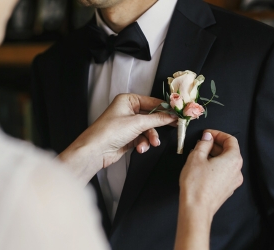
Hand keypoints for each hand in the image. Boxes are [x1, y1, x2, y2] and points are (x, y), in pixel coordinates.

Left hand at [59, 94, 175, 184]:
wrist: (96, 150)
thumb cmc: (111, 131)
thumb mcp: (137, 122)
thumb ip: (157, 119)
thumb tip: (172, 115)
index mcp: (128, 100)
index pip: (152, 102)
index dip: (165, 108)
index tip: (177, 113)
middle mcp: (128, 110)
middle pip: (151, 116)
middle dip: (158, 126)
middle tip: (173, 127)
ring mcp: (128, 124)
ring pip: (148, 129)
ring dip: (150, 137)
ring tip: (151, 143)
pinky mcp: (128, 137)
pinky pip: (142, 138)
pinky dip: (143, 144)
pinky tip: (140, 148)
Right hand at [174, 130, 242, 249]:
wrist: (197, 209)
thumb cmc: (196, 184)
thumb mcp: (196, 157)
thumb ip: (204, 143)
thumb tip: (207, 137)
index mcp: (233, 159)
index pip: (231, 140)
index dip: (218, 134)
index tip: (207, 134)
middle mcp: (237, 170)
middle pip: (230, 151)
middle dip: (215, 145)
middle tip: (201, 143)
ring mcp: (233, 182)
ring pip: (226, 162)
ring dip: (214, 155)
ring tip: (199, 155)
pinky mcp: (227, 189)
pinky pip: (224, 172)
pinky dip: (215, 166)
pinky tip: (202, 168)